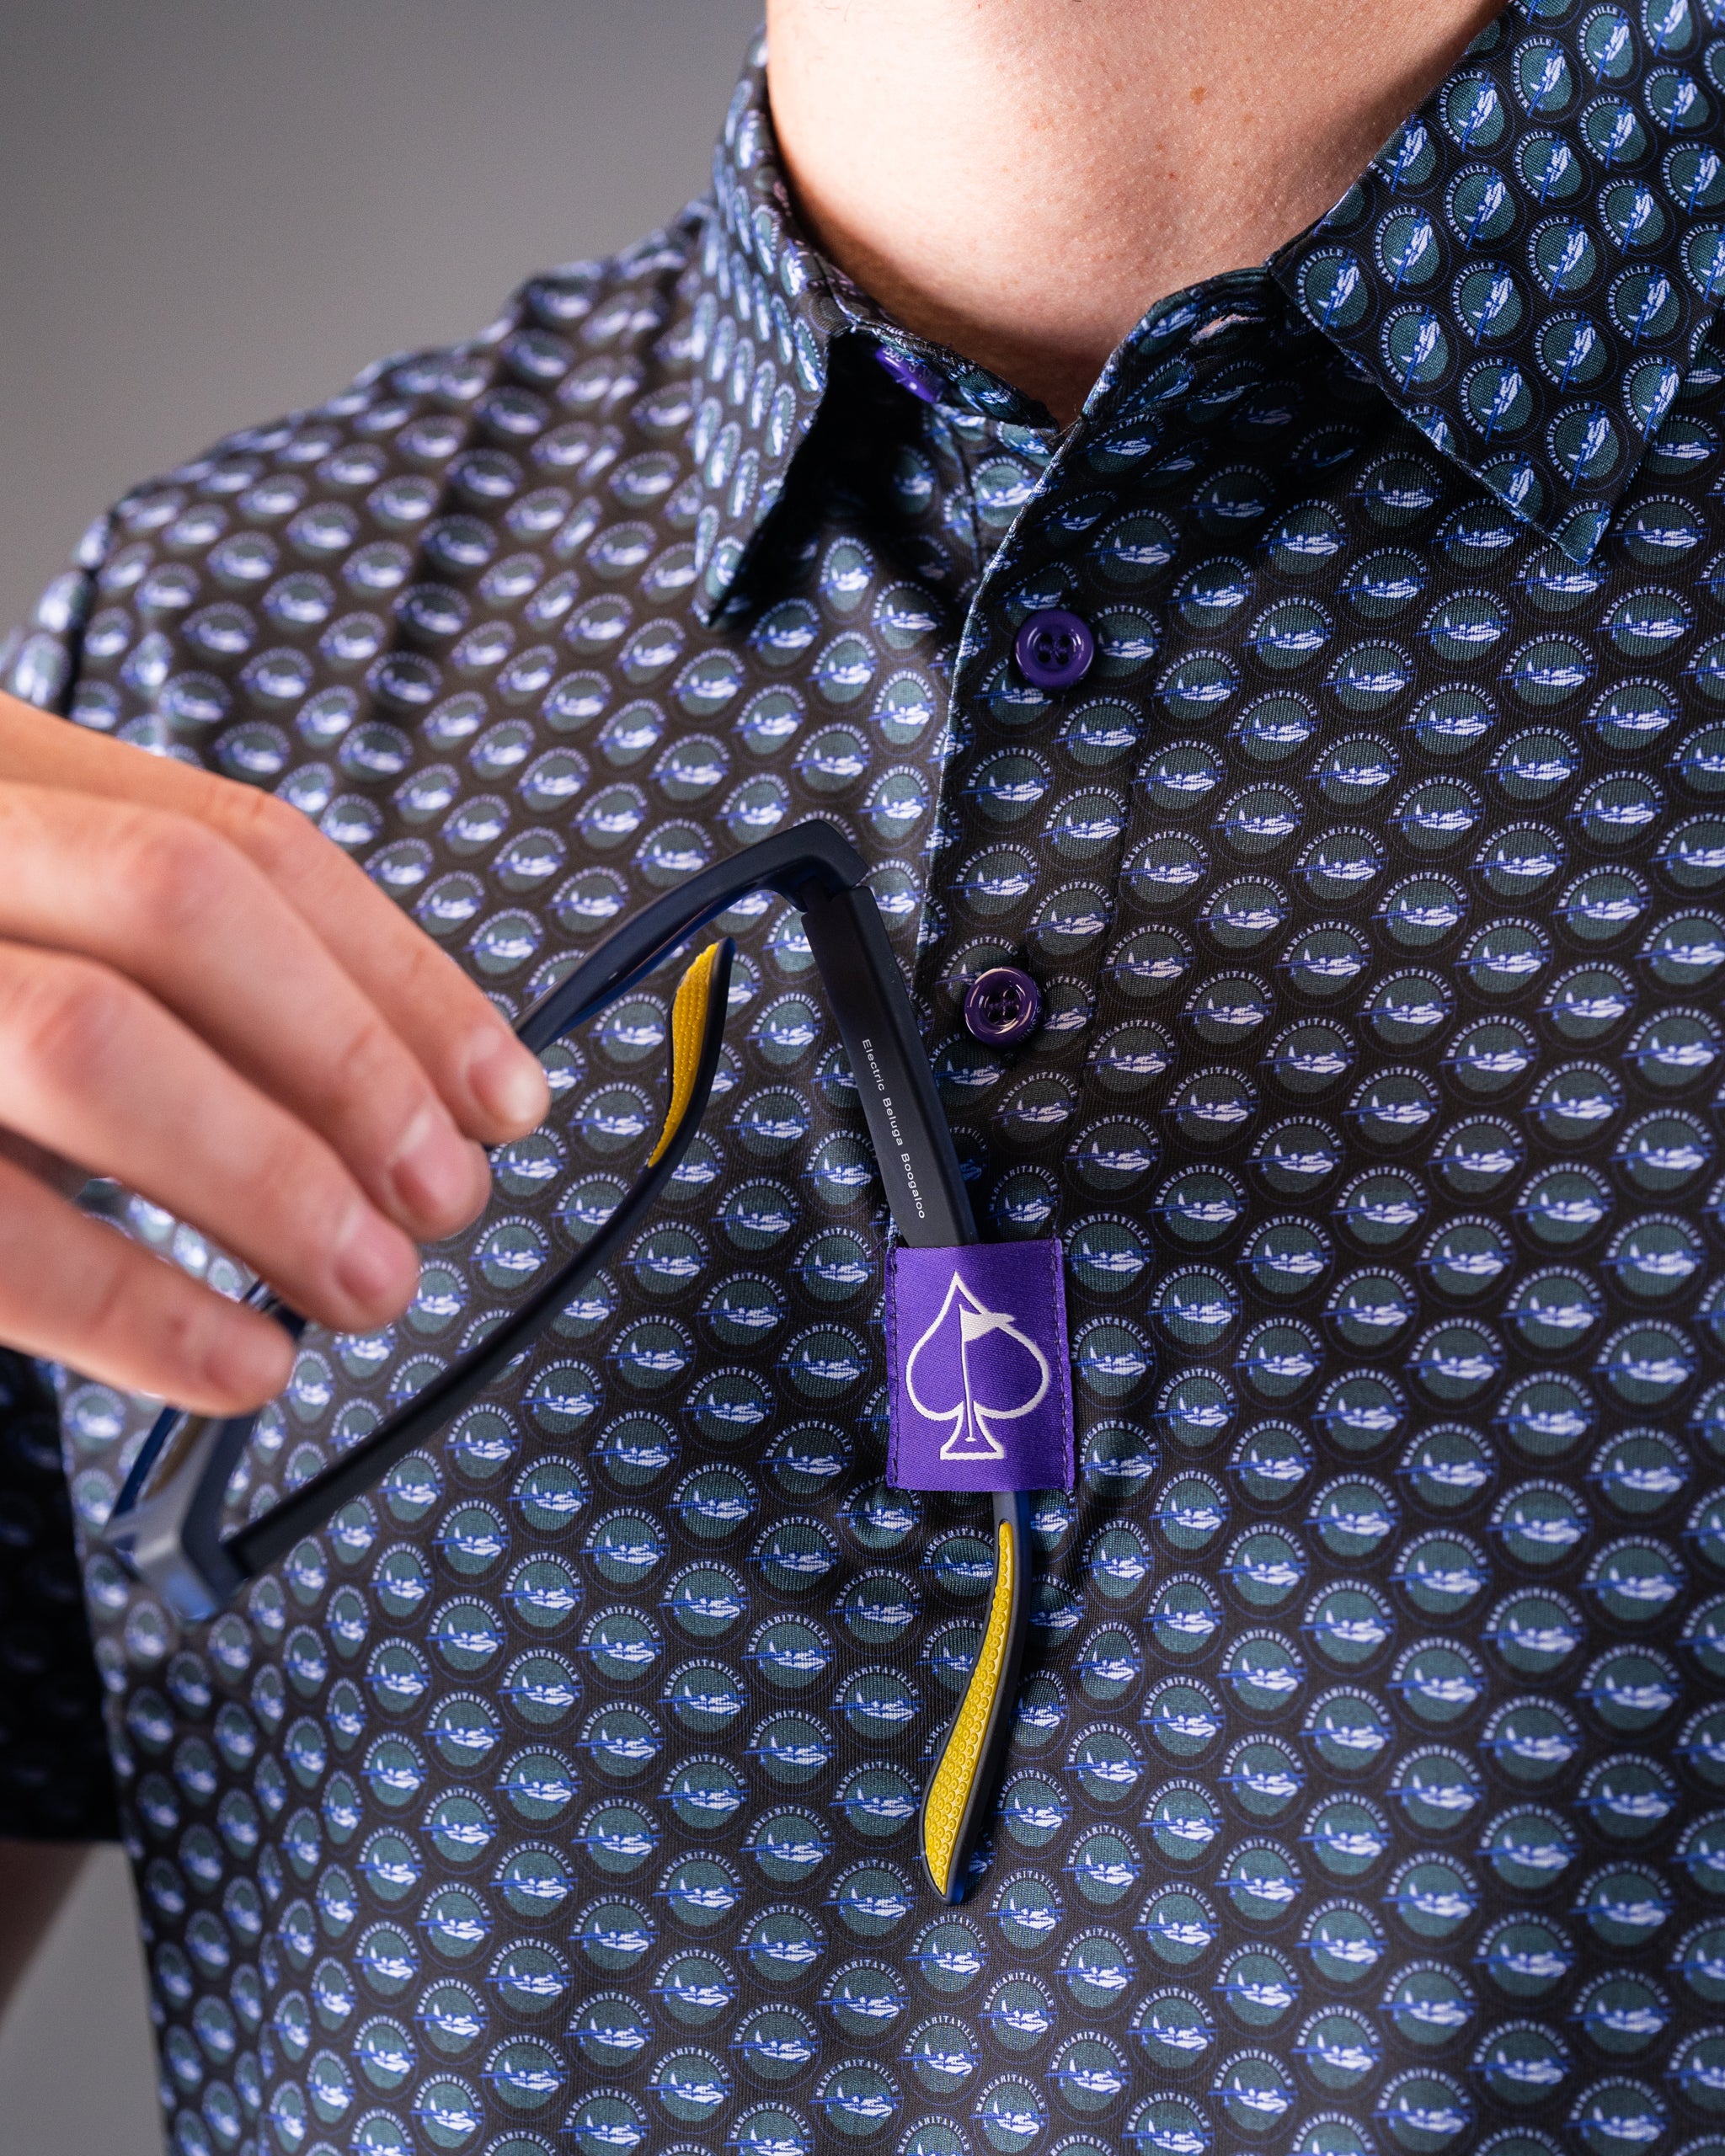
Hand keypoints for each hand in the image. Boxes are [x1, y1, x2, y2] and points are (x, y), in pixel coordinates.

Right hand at [0, 692, 550, 1414]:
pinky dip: (129, 1308)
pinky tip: (236, 1362)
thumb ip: (144, 970)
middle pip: (184, 909)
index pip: (242, 841)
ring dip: (265, 1177)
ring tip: (369, 1285)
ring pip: (83, 1037)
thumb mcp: (16, 924)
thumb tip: (387, 1101)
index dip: (402, 973)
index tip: (506, 1091)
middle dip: (351, 1064)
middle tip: (447, 1199)